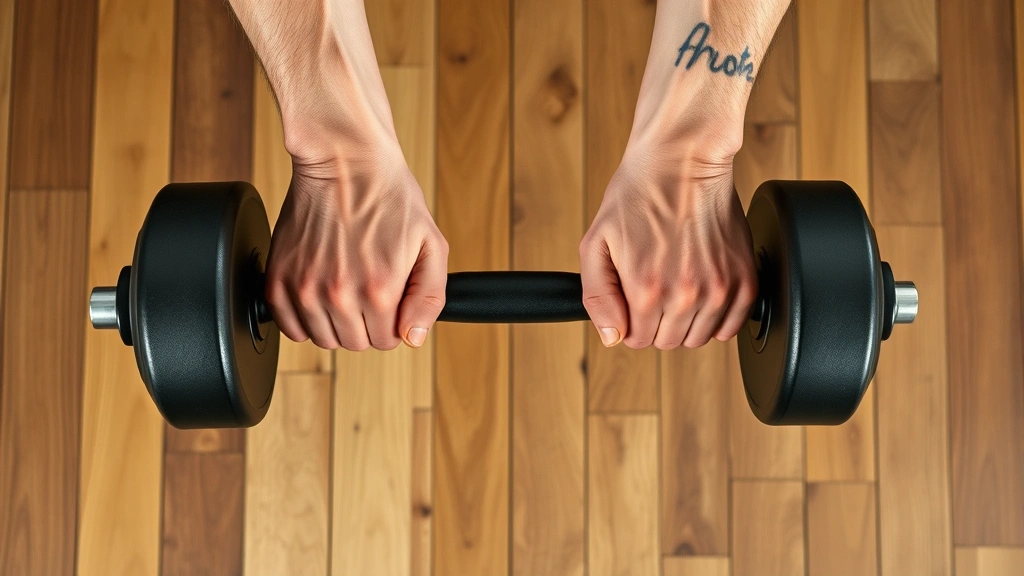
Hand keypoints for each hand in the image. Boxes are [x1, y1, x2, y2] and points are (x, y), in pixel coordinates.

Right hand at [265, 150, 448, 350]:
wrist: (344, 160)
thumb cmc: (389, 196)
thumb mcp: (431, 244)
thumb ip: (429, 297)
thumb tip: (413, 337)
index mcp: (380, 291)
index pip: (387, 340)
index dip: (392, 320)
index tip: (388, 295)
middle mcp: (339, 295)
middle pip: (355, 343)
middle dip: (365, 322)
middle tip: (366, 285)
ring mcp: (305, 289)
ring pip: (322, 339)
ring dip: (334, 321)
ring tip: (342, 285)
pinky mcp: (278, 279)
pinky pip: (289, 327)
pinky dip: (303, 318)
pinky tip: (317, 291)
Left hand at [579, 148, 757, 349]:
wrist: (683, 159)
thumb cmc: (637, 194)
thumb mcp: (596, 243)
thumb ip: (597, 296)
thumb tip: (612, 336)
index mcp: (645, 290)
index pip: (637, 339)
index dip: (631, 321)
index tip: (634, 298)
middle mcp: (685, 295)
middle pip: (669, 341)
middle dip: (657, 322)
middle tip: (656, 286)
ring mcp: (719, 288)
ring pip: (700, 338)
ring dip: (687, 320)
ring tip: (679, 284)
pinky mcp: (745, 278)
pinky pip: (733, 325)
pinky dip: (719, 316)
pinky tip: (704, 290)